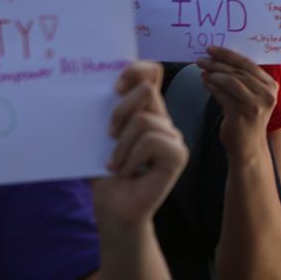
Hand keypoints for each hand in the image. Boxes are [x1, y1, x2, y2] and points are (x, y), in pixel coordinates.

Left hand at [94, 61, 188, 225]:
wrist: (114, 209)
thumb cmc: (106, 174)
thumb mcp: (102, 137)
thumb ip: (109, 110)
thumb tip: (107, 85)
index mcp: (146, 110)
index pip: (151, 73)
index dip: (135, 70)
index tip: (114, 87)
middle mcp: (163, 119)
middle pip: (147, 90)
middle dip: (120, 110)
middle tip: (108, 135)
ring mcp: (173, 136)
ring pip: (144, 120)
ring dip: (121, 146)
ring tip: (116, 164)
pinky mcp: (178, 155)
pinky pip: (151, 141)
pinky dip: (132, 158)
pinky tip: (129, 172)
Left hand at [197, 46, 276, 150]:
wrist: (248, 147)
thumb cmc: (248, 119)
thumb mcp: (253, 97)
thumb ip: (244, 80)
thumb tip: (221, 59)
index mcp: (271, 86)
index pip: (249, 64)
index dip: (229, 54)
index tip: (212, 49)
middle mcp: (266, 95)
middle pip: (239, 71)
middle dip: (218, 63)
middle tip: (202, 59)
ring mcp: (255, 106)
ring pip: (231, 81)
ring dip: (214, 74)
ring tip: (202, 70)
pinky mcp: (241, 115)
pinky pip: (223, 95)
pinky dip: (212, 87)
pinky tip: (204, 82)